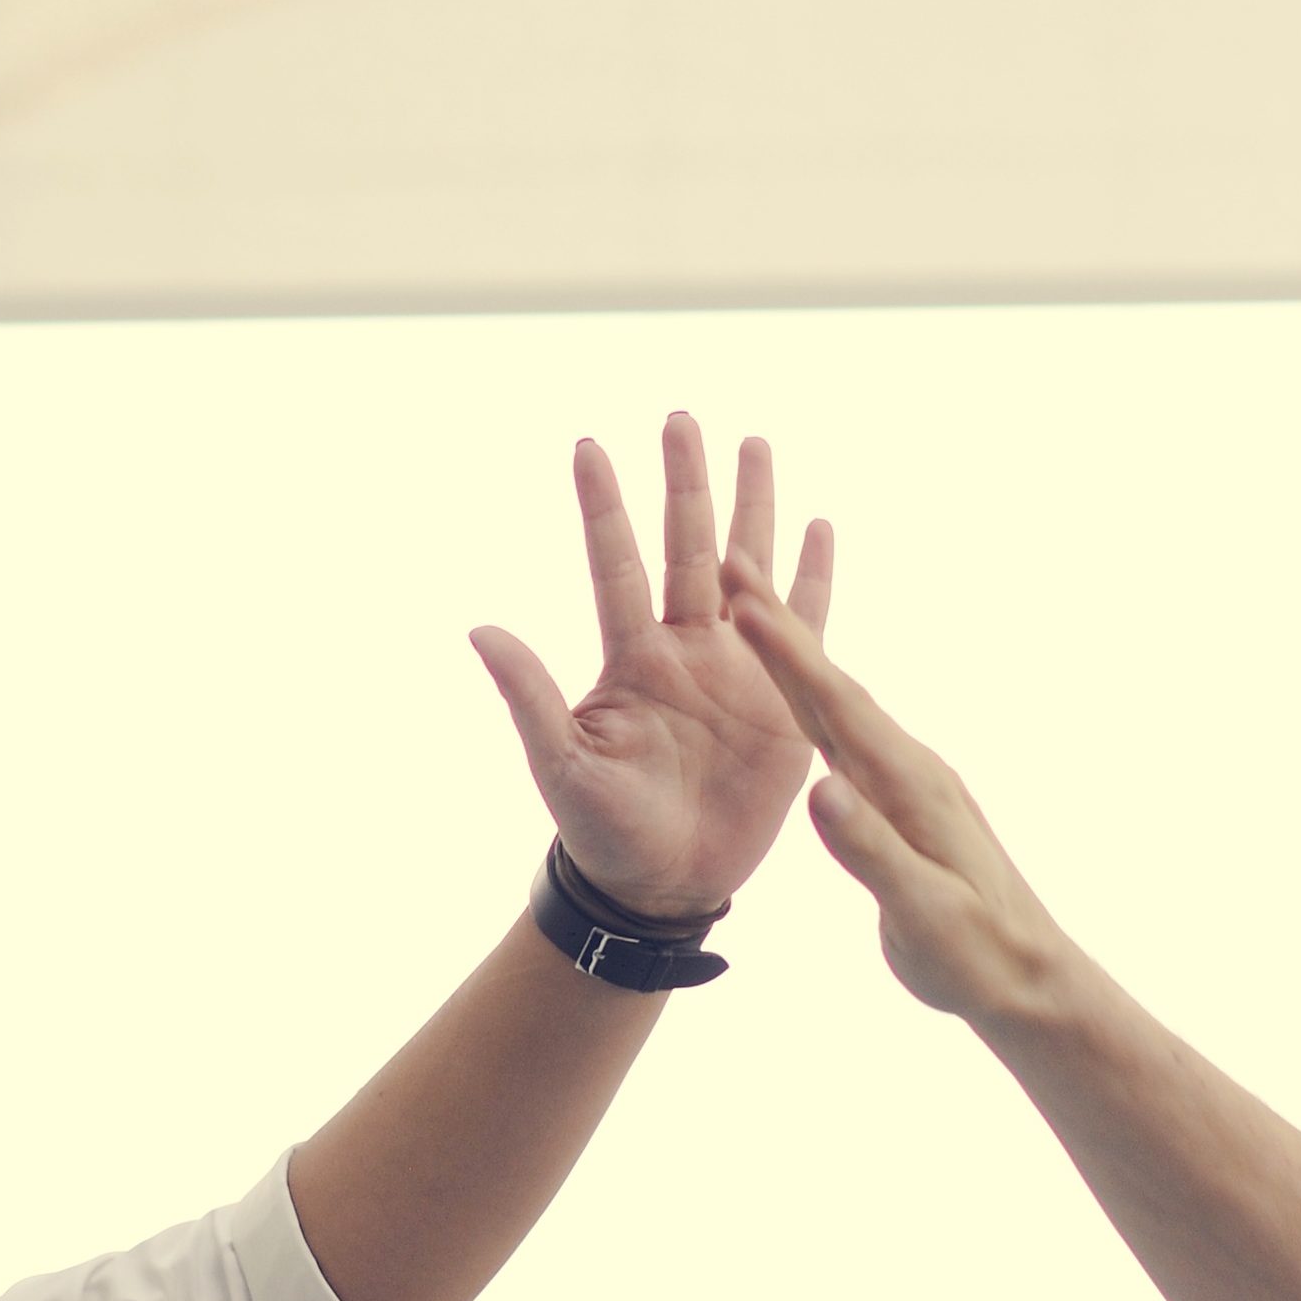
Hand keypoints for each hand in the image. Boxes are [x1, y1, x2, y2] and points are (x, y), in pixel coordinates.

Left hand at [469, 413, 833, 925]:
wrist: (666, 884)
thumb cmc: (603, 831)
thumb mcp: (561, 765)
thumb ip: (529, 697)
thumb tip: (481, 629)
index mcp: (631, 659)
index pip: (616, 566)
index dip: (604, 508)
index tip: (588, 446)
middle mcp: (684, 648)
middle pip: (686, 546)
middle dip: (686, 482)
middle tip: (682, 417)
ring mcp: (738, 668)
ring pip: (748, 569)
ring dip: (752, 508)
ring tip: (754, 442)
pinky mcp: (785, 699)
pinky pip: (807, 625)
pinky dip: (814, 578)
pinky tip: (820, 527)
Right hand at [721, 570, 1094, 1031]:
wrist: (1027, 977)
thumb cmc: (975, 954)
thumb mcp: (921, 911)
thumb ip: (870, 850)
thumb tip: (821, 788)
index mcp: (909, 787)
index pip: (838, 707)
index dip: (789, 655)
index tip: (742, 603)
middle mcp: (910, 769)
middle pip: (835, 687)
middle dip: (782, 629)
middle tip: (735, 565)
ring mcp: (909, 783)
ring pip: (840, 706)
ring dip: (795, 657)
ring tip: (755, 610)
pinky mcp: (905, 804)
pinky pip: (849, 737)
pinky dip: (814, 701)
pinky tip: (803, 693)